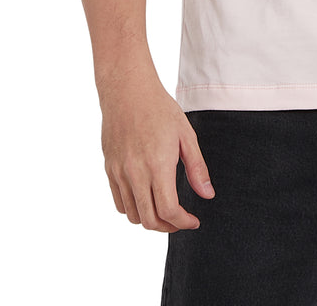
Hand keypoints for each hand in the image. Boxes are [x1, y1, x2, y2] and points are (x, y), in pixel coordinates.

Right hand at [99, 69, 214, 231]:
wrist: (127, 90)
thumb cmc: (159, 108)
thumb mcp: (186, 134)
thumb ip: (196, 167)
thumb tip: (207, 195)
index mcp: (158, 164)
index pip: (168, 210)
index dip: (183, 223)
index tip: (193, 221)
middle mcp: (135, 173)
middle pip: (150, 220)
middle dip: (168, 227)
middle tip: (181, 221)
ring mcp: (119, 172)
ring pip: (133, 215)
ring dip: (150, 220)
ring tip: (164, 211)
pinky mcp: (109, 169)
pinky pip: (119, 202)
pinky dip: (133, 209)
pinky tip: (146, 199)